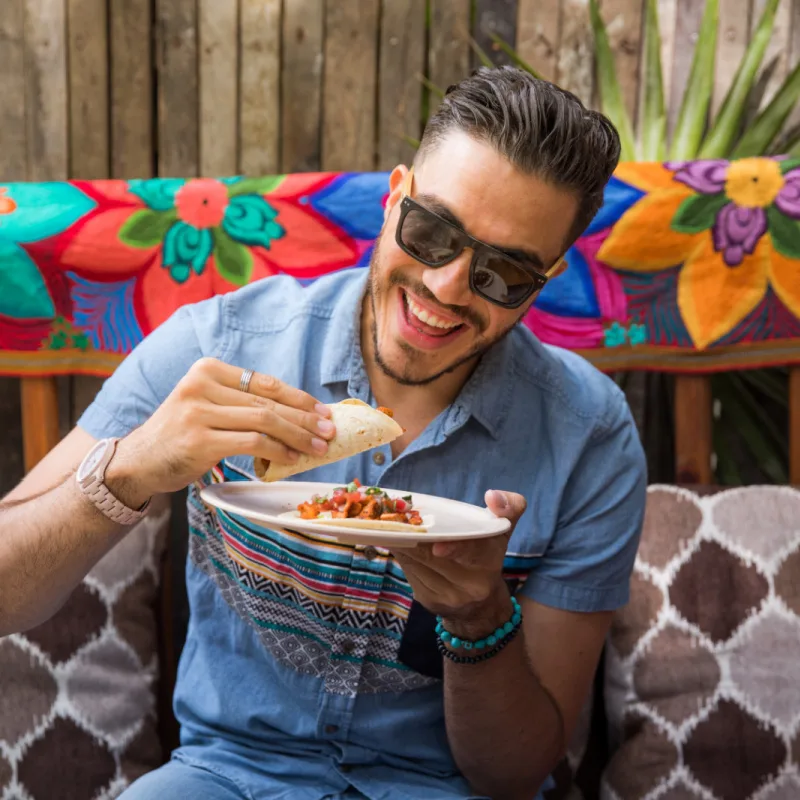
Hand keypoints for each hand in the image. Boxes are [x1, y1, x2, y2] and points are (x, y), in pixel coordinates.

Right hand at [106, 357, 335, 504]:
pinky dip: (278, 450)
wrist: (138, 461)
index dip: (298, 397)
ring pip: (263, 421)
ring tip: (318, 446)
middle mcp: (200, 385)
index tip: (322, 410)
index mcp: (207, 370)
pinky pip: (252, 443)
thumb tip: (297, 411)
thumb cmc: (182, 434)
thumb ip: (241, 402)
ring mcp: (198, 413)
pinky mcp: (199, 441)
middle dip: (304, 417)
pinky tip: (292, 458)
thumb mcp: (207, 405)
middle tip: (329, 430)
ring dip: (297, 435)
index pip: (264, 382)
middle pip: (267, 401)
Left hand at [391, 490, 526, 637]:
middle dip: (414, 537)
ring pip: (416, 563)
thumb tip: (492, 496)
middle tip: (397, 518)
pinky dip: (402, 555)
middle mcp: (470, 585)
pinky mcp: (428, 601)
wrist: (481, 605)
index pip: (472, 553)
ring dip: (402, 544)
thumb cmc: (487, 555)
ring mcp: (447, 596)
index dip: (454, 549)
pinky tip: (398, 543)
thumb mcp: (502, 531)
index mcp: (489, 562)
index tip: (437, 547)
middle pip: (433, 557)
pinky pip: (409, 572)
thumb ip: (509, 507)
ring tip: (393, 527)